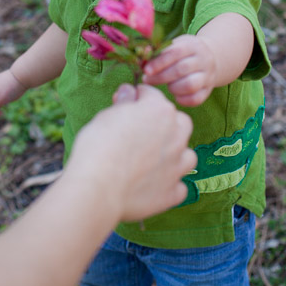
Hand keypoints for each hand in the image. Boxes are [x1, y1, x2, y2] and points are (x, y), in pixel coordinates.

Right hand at [68, 84, 195, 220]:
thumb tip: (128, 92)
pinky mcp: (172, 192)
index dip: (138, 98)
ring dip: (175, 155)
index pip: (153, 95)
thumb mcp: (107, 114)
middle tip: (143, 131)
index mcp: (160, 111)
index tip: (128, 103)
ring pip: (187, 155)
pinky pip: (179, 187)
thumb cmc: (99, 146)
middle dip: (167, 124)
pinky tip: (153, 184)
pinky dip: (170, 184)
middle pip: (180, 123)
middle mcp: (175, 136)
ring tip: (154, 159)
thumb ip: (124, 103)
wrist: (98, 186)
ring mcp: (177, 166)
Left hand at [142, 34, 218, 105]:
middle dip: (161, 76)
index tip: (146, 70)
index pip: (176, 52)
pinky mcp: (208, 90)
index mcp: (193, 45)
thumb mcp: (175, 45)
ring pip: (190, 85)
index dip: (159, 62)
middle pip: (181, 69)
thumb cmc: (184, 52)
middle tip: (147, 80)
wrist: (210, 58)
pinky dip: (182, 99)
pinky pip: (196, 99)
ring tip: (167, 85)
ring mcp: (208, 76)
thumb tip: (141, 60)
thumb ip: (159, 52)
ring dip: (173, 87)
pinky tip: (175, 95)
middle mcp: (204, 60)